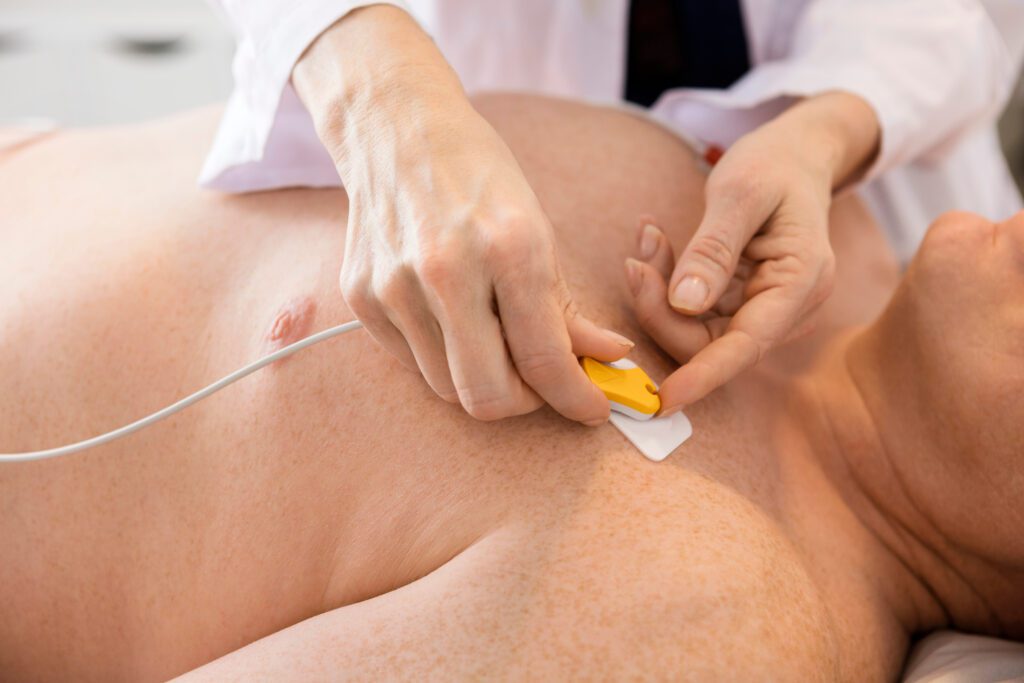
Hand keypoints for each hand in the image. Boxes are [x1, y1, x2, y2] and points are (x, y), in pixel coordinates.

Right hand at [293, 6, 632, 423]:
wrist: (395, 129)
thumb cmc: (478, 174)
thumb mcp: (537, 229)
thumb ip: (566, 306)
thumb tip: (609, 357)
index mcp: (507, 247)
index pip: (544, 360)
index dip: (577, 398)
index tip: (593, 408)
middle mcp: (447, 271)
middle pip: (487, 397)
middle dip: (525, 403)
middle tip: (541, 382)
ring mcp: (395, 287)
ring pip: (447, 388)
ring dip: (482, 379)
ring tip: (496, 340)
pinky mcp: (361, 297)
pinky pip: (412, 362)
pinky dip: (443, 355)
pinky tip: (452, 317)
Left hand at [637, 93, 879, 411]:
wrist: (797, 156)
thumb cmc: (774, 165)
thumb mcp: (740, 192)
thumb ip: (713, 249)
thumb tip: (684, 304)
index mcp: (801, 283)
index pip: (746, 346)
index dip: (703, 376)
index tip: (663, 399)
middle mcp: (789, 308)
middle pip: (711, 342)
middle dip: (661, 309)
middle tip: (635, 258)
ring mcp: (766, 309)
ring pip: (695, 330)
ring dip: (659, 293)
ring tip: (647, 238)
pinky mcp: (741, 304)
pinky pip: (693, 313)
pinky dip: (667, 285)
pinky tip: (655, 244)